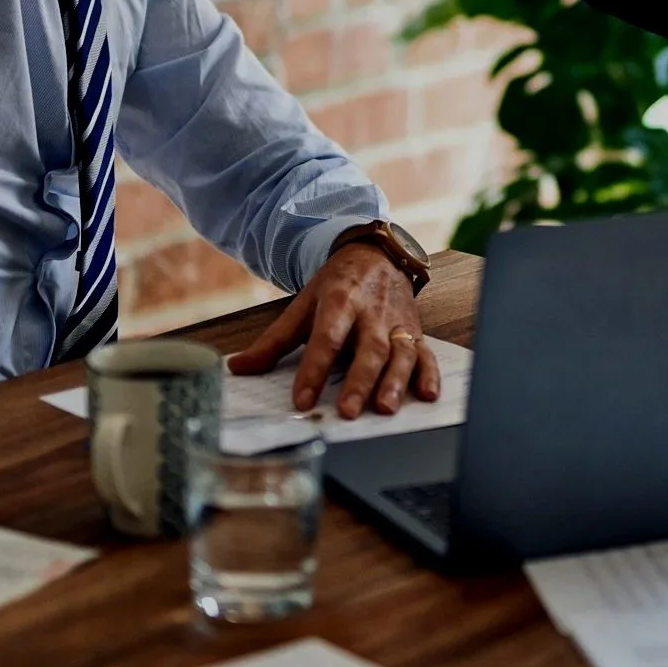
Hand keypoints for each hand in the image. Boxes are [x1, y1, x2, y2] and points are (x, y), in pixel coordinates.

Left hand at [227, 243, 439, 418]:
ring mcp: (398, 323)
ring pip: (400, 354)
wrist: (378, 255)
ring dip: (395, 382)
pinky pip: (426, 355)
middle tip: (347, 411)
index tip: (302, 400)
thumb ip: (273, 342)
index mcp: (340, 301)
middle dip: (359, 381)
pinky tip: (428, 396)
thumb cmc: (338, 286)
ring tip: (384, 408)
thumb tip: (237, 368)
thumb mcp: (303, 306)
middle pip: (368, 349)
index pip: (326, 338)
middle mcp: (372, 313)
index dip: (313, 370)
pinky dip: (430, 375)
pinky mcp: (416, 332)